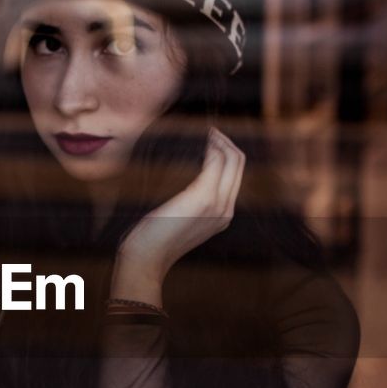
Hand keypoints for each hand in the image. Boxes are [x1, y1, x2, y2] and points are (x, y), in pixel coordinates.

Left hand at [116, 127, 244, 285]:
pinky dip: (211, 146)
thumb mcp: (180, 220)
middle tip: (211, 130)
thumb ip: (191, 204)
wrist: (146, 257)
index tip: (213, 139)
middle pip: (240, 164)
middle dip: (227, 142)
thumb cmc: (155, 238)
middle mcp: (226, 210)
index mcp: (224, 215)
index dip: (228, 153)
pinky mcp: (203, 197)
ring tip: (207, 131)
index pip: (236, 175)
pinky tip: (201, 138)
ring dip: (220, 140)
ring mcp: (217, 204)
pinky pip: (215, 163)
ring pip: (232, 160)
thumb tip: (186, 185)